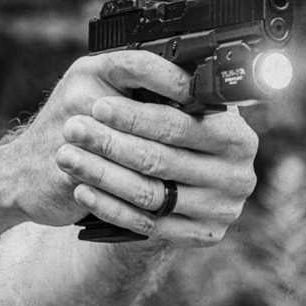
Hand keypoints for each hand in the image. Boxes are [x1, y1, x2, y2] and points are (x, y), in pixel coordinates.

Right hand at [0, 50, 200, 226]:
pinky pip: (119, 179)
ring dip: (171, 164)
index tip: (210, 96)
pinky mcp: (69, 165)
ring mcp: (72, 130)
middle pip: (146, 109)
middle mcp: (80, 92)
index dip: (178, 81)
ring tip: (200, 171)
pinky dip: (147, 190)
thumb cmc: (68, 135)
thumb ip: (137, 93)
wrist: (17, 174)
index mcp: (91, 70)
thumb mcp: (97, 99)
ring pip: (137, 149)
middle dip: (183, 129)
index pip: (141, 63)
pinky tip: (171, 194)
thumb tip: (199, 95)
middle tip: (215, 141)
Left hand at [55, 91, 257, 246]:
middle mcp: (237, 176)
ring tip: (68, 156)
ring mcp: (220, 210)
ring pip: (148, 193)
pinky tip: (82, 189)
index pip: (178, 125)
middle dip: (109, 142)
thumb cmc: (179, 141)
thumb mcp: (187, 113)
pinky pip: (145, 223)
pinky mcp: (200, 236)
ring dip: (101, 174)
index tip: (98, 106)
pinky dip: (108, 206)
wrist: (187, 192)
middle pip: (159, 160)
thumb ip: (175, 96)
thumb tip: (152, 68)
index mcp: (237, 137)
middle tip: (73, 129)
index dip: (134, 116)